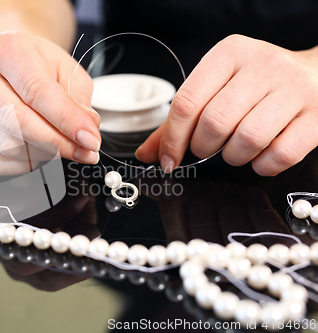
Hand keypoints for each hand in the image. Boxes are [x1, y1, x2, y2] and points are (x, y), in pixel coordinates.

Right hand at [0, 31, 100, 175]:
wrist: (16, 62)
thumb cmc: (42, 66)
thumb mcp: (68, 71)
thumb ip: (79, 100)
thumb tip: (86, 132)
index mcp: (6, 50)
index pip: (36, 91)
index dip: (66, 120)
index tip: (90, 140)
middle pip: (17, 121)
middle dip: (57, 143)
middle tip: (85, 151)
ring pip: (9, 146)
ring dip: (44, 154)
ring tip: (63, 146)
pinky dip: (24, 165)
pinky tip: (40, 152)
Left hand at [136, 34, 317, 175]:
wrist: (316, 72)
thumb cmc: (256, 83)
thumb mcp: (216, 87)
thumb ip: (179, 121)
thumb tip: (147, 154)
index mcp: (229, 54)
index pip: (187, 102)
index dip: (172, 139)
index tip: (168, 160)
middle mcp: (262, 66)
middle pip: (214, 123)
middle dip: (203, 147)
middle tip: (208, 148)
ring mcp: (293, 90)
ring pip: (247, 140)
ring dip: (233, 157)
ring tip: (236, 149)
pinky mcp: (315, 116)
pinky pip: (280, 155)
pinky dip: (262, 166)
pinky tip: (260, 156)